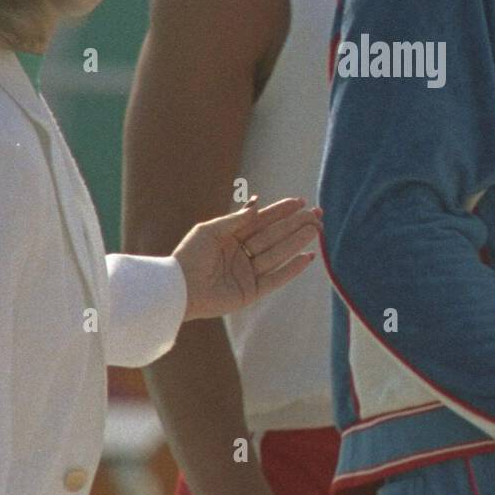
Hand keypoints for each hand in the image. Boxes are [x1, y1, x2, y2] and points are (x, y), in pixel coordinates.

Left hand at [174, 196, 320, 320]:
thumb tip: (257, 204)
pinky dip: (292, 269)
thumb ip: (235, 220)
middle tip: (317, 215)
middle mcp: (242, 254)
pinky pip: (276, 279)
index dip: (281, 211)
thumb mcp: (209, 231)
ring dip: (298, 242)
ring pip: (278, 254)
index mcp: (232, 237)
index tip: (300, 202)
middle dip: (295, 225)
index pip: (262, 221)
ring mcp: (248, 273)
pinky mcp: (251, 292)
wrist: (178, 289)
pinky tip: (308, 257)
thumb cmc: (188, 256)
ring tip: (316, 230)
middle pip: (274, 236)